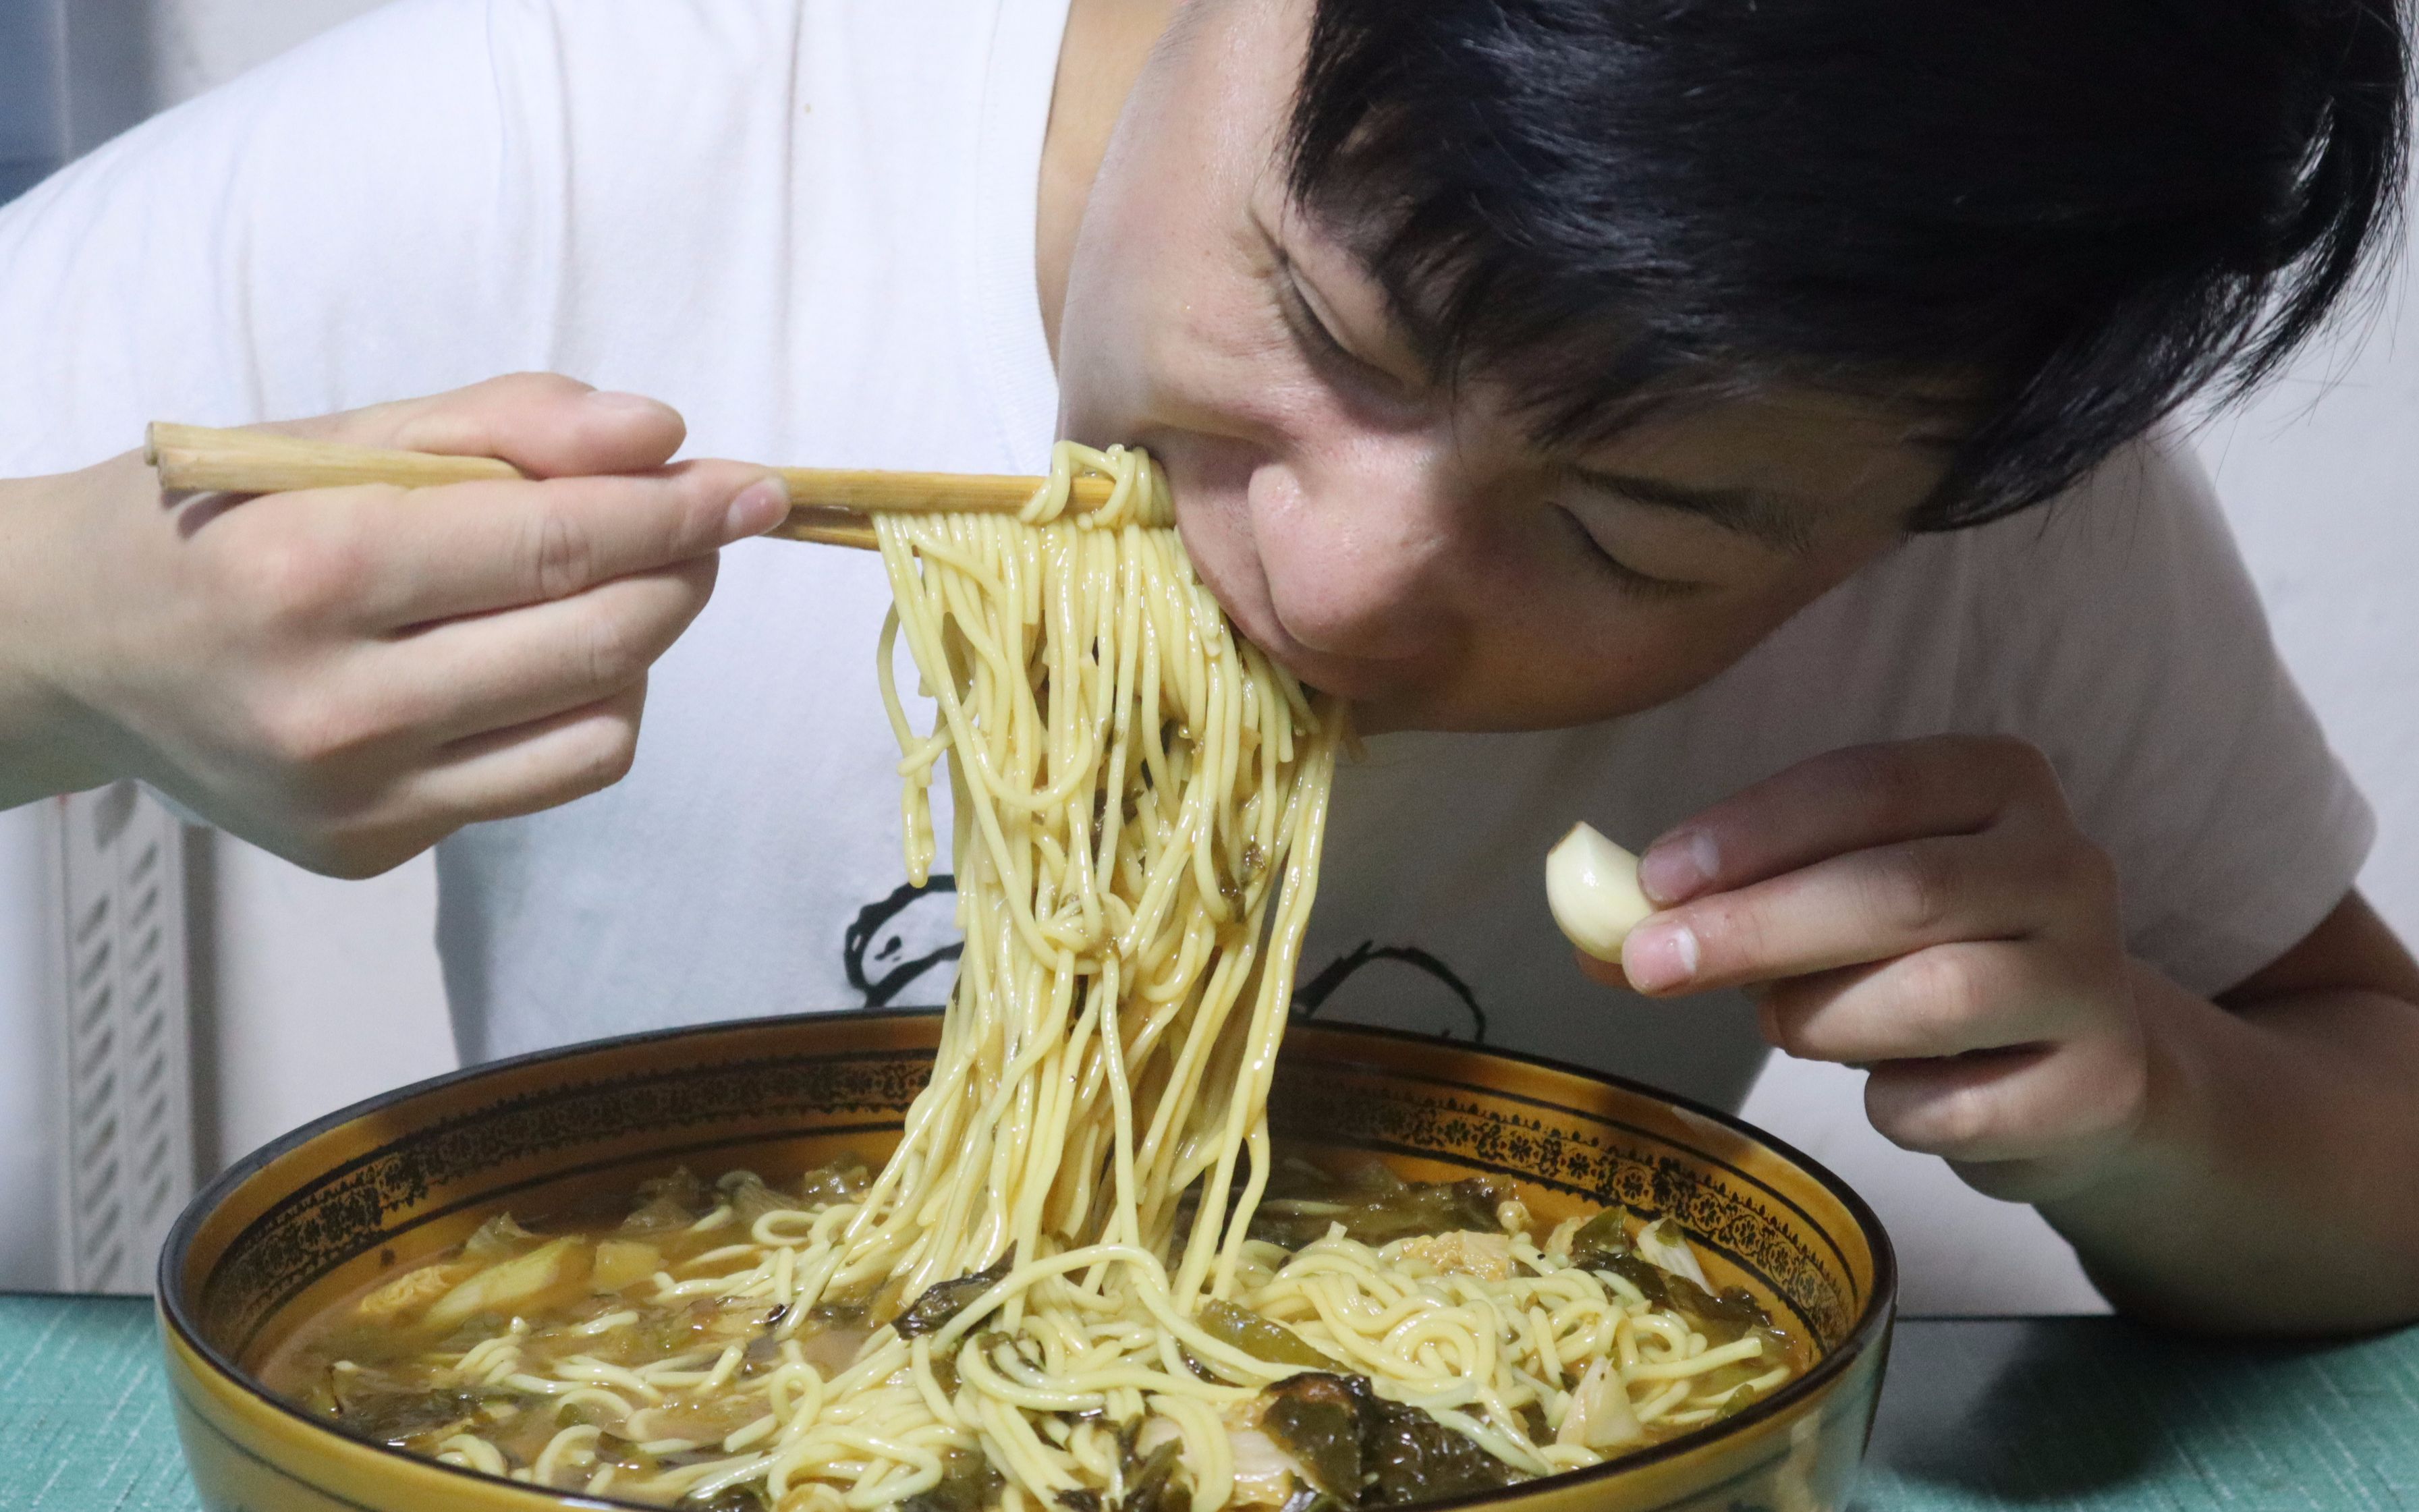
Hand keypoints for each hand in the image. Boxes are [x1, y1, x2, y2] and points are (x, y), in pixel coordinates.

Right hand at [0, 374, 788, 875]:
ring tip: (607, 585)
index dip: (677, 514)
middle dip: (681, 572)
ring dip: (642, 647)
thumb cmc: (213, 520)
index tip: (755, 485)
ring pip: (595, 728)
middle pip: (595, 642)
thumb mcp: (339, 436)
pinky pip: (541, 779)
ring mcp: (355, 798)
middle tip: (704, 523)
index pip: (555, 544)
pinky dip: (579, 711)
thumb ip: (508, 425)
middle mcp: (333, 706)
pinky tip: (535, 660)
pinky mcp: (371, 851)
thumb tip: (665, 438)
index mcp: (310, 573)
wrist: (74, 651)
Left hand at [1582, 735, 2151, 1202]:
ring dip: (1821, 1019)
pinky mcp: (2097, 1085)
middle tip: (1652, 965)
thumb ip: (1726, 904)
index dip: (1756, 831)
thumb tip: (1591, 929)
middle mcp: (2066, 864)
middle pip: (1899, 889)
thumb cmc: (1922, 962)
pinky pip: (1954, 1105)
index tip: (1656, 879)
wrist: (2078, 1069)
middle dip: (1757, 928)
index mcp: (1997, 783)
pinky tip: (1891, 1091)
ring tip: (1786, 1025)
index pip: (1866, 785)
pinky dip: (1889, 1107)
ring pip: (1933, 994)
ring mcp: (2095, 978)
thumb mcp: (1835, 905)